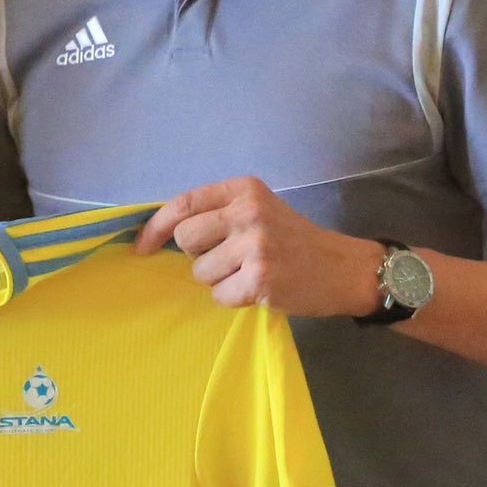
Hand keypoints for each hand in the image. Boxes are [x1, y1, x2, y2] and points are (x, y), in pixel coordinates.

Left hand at [134, 177, 381, 316]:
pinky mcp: (260, 278)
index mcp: (243, 189)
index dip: (155, 227)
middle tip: (227, 259)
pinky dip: (233, 298)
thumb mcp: (258, 210)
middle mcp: (247, 211)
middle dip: (198, 255)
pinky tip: (257, 289)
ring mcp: (254, 245)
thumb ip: (218, 213)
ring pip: (200, 272)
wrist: (343, 268)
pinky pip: (219, 295)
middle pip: (185, 239)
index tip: (142, 247)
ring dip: (218, 280)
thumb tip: (162, 234)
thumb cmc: (294, 240)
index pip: (183, 203)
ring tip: (248, 273)